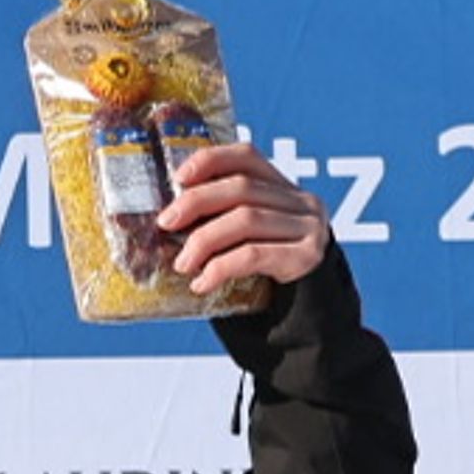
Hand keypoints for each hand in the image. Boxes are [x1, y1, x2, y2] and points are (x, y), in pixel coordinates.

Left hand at [158, 138, 329, 293]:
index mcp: (280, 188)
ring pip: (247, 218)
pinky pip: (254, 253)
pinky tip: (202, 283)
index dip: (211, 160)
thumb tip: (163, 222)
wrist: (300, 316)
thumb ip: (216, 223)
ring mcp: (309, 226)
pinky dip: (220, 267)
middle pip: (242, 188)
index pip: (246, 157)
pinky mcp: (308, 256)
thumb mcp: (238, 241)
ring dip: (204, 240)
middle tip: (165, 224)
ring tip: (183, 265)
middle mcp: (301, 201)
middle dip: (196, 202)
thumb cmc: (259, 277)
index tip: (179, 178)